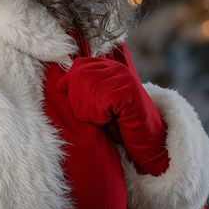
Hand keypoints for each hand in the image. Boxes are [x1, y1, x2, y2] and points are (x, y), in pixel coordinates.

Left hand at [57, 56, 169, 175]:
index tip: (66, 93)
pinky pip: (102, 102)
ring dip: (90, 111)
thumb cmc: (120, 126)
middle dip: (79, 101)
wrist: (148, 143)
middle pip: (80, 77)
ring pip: (88, 89)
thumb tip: (60, 85)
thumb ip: (84, 90)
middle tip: (95, 117)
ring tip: (104, 119)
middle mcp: (118, 69)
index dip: (70, 81)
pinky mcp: (129, 93)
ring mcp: (125, 80)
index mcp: (110, 68)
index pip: (80, 65)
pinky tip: (111, 120)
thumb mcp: (98, 104)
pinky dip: (101, 116)